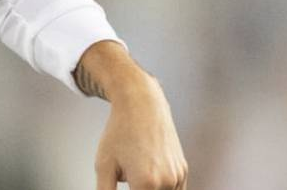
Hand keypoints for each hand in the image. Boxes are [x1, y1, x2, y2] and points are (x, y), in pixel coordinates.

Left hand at [76, 41, 187, 188]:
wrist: (140, 105)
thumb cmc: (119, 132)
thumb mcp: (103, 164)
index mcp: (146, 183)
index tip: (123, 178)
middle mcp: (167, 182)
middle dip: (137, 189)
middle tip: (128, 171)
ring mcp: (178, 176)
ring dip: (150, 189)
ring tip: (135, 167)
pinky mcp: (183, 170)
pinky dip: (161, 187)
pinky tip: (147, 170)